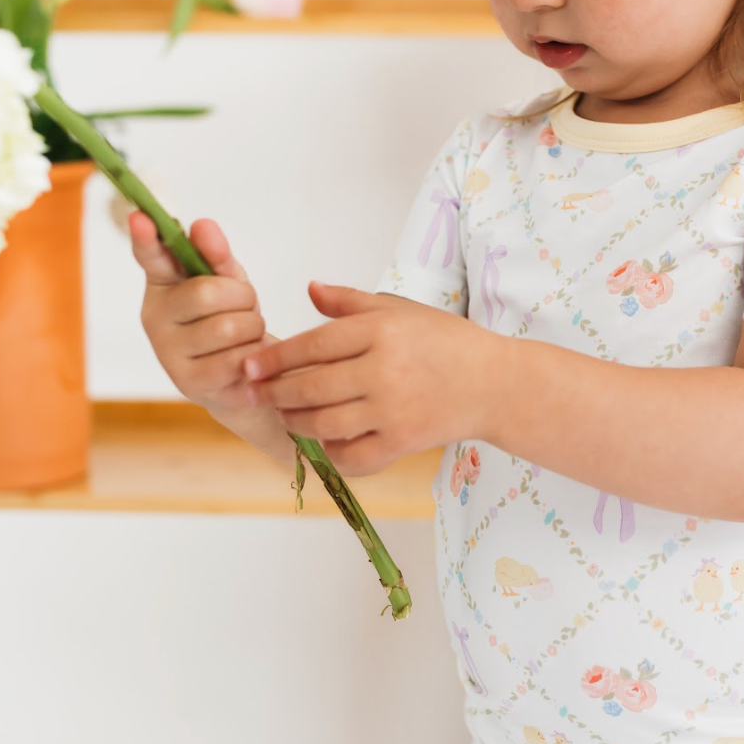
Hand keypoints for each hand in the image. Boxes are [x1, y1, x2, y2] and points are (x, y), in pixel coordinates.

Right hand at [128, 211, 271, 413]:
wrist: (242, 374)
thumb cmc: (230, 318)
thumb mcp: (229, 281)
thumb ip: (216, 255)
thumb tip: (202, 225)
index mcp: (162, 283)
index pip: (151, 256)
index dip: (145, 238)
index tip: (140, 216)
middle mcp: (154, 317)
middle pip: (207, 293)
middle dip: (243, 297)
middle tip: (246, 306)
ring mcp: (167, 352)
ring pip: (229, 327)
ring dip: (253, 327)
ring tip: (247, 333)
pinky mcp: (189, 382)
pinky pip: (235, 360)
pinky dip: (253, 354)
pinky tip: (247, 357)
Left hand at [240, 281, 498, 476]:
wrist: (495, 384)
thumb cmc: (448, 342)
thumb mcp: (401, 310)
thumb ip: (351, 301)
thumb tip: (308, 289)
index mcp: (381, 330)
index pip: (312, 344)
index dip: (274, 357)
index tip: (249, 365)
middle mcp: (384, 370)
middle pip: (311, 386)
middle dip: (274, 392)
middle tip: (253, 394)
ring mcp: (393, 409)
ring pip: (325, 422)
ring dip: (295, 421)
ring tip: (284, 415)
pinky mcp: (403, 441)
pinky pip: (353, 454)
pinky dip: (331, 452)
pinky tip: (322, 442)